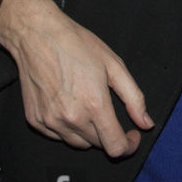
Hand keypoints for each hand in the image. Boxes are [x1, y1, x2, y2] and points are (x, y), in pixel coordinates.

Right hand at [0, 0, 153, 155]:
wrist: (37, 35)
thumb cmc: (76, 45)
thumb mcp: (114, 65)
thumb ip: (134, 98)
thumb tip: (146, 124)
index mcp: (94, 104)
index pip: (115, 147)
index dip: (129, 146)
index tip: (131, 135)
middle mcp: (72, 118)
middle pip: (98, 145)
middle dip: (109, 133)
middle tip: (108, 111)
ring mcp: (51, 121)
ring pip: (78, 143)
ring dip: (88, 133)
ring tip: (87, 106)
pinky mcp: (36, 120)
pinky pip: (58, 136)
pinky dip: (67, 128)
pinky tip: (68, 106)